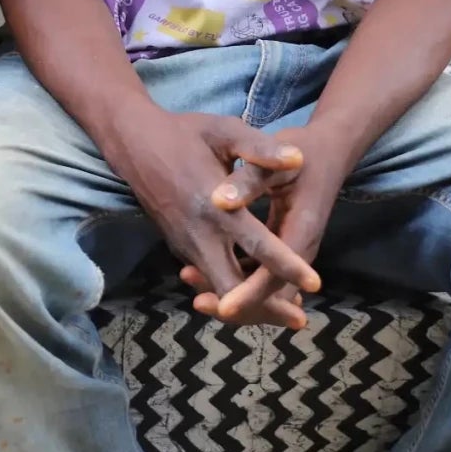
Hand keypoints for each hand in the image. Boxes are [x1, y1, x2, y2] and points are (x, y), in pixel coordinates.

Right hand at [105, 110, 321, 330]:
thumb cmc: (184, 134)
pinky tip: (257, 291)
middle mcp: (199, 234)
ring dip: (250, 305)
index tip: (315, 283)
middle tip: (300, 320)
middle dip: (265, 308)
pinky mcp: (180, 246)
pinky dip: (232, 291)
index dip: (287, 267)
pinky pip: (209, 276)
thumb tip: (299, 158)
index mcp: (215, 206)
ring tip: (286, 312)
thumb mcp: (224, 131)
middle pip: (232, 290)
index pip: (257, 246)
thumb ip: (261, 148)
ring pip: (219, 290)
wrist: (134, 143)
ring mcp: (186, 244)